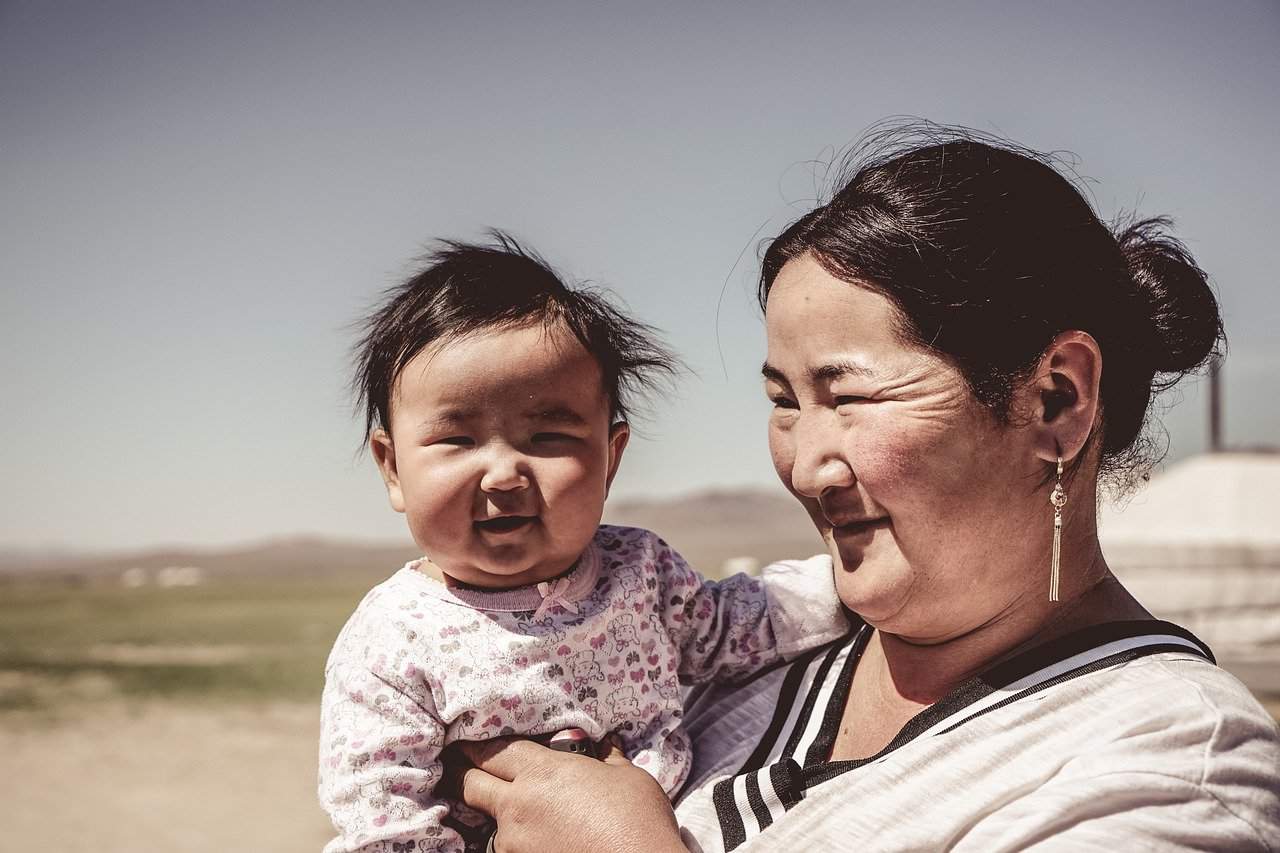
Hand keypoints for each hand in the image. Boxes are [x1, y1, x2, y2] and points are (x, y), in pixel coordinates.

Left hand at [449, 736, 686, 852]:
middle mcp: (519, 805)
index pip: (494, 751)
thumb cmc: (637, 820)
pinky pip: (510, 850)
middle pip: (473, 786)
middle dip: (468, 776)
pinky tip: (543, 842)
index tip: (469, 743)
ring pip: (492, 825)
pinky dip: (521, 844)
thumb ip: (608, 760)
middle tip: (470, 770)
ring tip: (526, 817)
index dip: (479, 745)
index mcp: (543, 772)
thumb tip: (608, 746)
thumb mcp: (627, 778)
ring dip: (503, 818)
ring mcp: (516, 842)